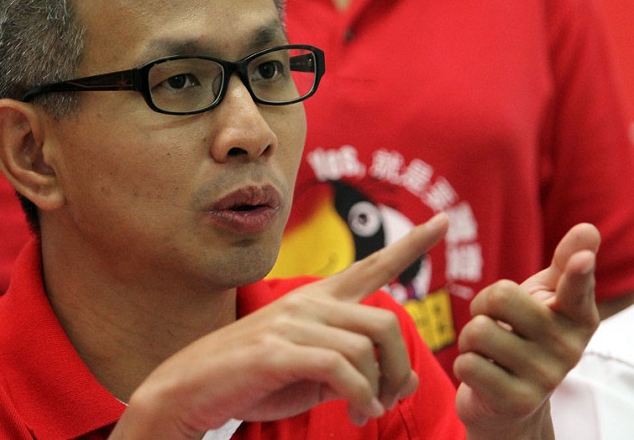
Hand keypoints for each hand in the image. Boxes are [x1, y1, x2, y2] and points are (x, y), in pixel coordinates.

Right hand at [110, 213, 449, 439]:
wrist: (189, 389)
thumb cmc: (254, 380)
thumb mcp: (310, 371)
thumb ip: (350, 365)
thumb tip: (395, 382)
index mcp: (318, 301)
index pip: (371, 265)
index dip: (410, 245)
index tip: (444, 221)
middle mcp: (309, 303)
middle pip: (385, 322)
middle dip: (402, 366)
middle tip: (393, 398)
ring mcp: (292, 324)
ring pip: (368, 346)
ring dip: (381, 388)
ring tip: (368, 411)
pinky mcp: (277, 351)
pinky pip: (342, 369)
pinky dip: (360, 397)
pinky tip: (355, 411)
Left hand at [454, 223, 600, 439]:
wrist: (511, 402)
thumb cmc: (527, 335)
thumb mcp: (547, 298)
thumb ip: (565, 263)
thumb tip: (589, 228)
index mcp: (579, 317)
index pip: (576, 289)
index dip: (578, 272)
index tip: (581, 260)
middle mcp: (569, 348)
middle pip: (500, 296)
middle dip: (482, 306)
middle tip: (495, 322)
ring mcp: (545, 378)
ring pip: (478, 331)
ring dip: (470, 339)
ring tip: (489, 351)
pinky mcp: (517, 402)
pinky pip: (467, 365)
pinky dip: (465, 366)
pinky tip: (484, 374)